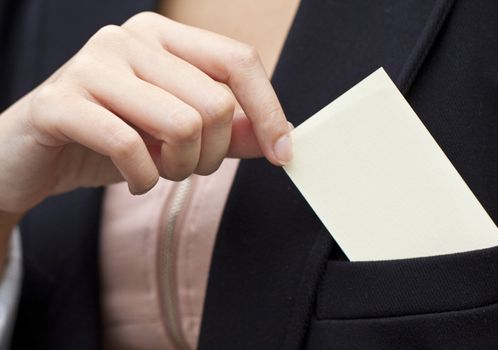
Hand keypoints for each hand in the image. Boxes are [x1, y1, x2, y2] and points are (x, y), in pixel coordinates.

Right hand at [0, 12, 291, 213]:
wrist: (33, 156)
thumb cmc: (110, 139)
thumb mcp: (178, 134)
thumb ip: (229, 131)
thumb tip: (280, 137)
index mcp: (163, 36)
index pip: (239, 61)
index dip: (269, 111)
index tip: (283, 154)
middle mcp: (129, 38)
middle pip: (216, 103)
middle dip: (212, 155)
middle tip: (185, 167)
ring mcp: (92, 64)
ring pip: (182, 125)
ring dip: (180, 168)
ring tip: (158, 172)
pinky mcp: (60, 102)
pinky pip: (130, 146)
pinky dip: (144, 178)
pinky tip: (136, 180)